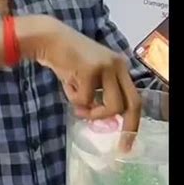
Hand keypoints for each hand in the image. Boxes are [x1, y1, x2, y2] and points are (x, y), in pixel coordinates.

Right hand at [28, 16, 140, 133]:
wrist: (49, 39)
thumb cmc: (66, 60)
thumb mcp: (88, 78)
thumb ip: (98, 95)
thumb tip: (104, 121)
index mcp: (120, 68)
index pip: (134, 98)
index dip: (132, 122)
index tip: (127, 142)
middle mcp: (118, 66)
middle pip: (132, 104)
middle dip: (127, 128)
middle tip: (121, 146)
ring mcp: (107, 67)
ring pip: (111, 107)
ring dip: (92, 113)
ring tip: (77, 106)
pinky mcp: (92, 69)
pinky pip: (85, 100)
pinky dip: (73, 98)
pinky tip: (66, 83)